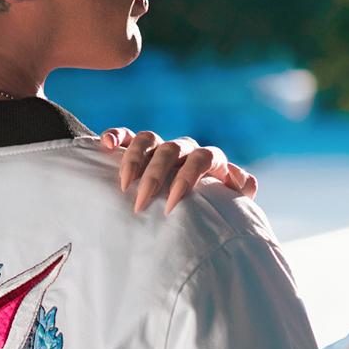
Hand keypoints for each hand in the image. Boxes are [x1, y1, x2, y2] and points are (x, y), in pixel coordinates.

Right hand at [99, 127, 257, 214]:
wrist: (201, 212)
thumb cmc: (216, 210)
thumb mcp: (234, 203)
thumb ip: (242, 189)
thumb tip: (237, 176)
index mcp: (210, 160)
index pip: (202, 158)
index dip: (186, 180)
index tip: (170, 207)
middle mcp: (187, 149)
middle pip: (170, 150)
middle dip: (154, 177)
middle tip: (141, 203)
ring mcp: (164, 147)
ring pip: (148, 139)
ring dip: (134, 160)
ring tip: (124, 185)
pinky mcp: (143, 149)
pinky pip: (129, 135)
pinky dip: (117, 136)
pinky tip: (107, 144)